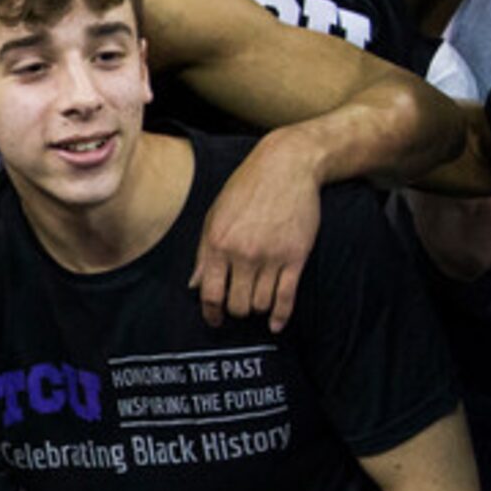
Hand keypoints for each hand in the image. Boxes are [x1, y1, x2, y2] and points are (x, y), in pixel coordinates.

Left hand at [192, 129, 322, 328]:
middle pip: (236, 304)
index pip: (210, 293)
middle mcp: (243, 253)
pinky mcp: (296, 256)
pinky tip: (276, 325)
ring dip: (257, 309)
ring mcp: (271, 256)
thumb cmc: (247, 188)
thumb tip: (194, 286)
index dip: (211, 313)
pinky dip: (281, 316)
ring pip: (260, 304)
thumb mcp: (215, 215)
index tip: (214, 320)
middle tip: (238, 307)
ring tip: (256, 302)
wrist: (287, 165)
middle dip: (235, 311)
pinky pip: (286, 297)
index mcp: (218, 243)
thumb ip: (204, 253)